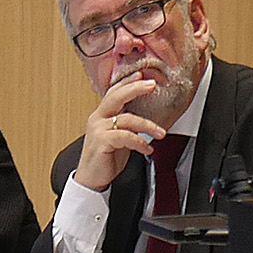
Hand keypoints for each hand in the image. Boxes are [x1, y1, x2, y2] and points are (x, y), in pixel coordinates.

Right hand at [74, 73, 166, 191]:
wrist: (91, 178)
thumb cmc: (105, 158)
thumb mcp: (118, 137)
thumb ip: (126, 124)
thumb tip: (145, 115)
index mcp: (100, 116)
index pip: (113, 93)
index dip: (127, 82)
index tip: (141, 74)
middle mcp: (97, 119)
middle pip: (116, 96)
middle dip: (135, 88)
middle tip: (152, 85)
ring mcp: (98, 130)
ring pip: (127, 118)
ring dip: (148, 125)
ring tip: (161, 133)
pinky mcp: (101, 142)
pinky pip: (126, 137)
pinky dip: (140, 142)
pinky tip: (147, 149)